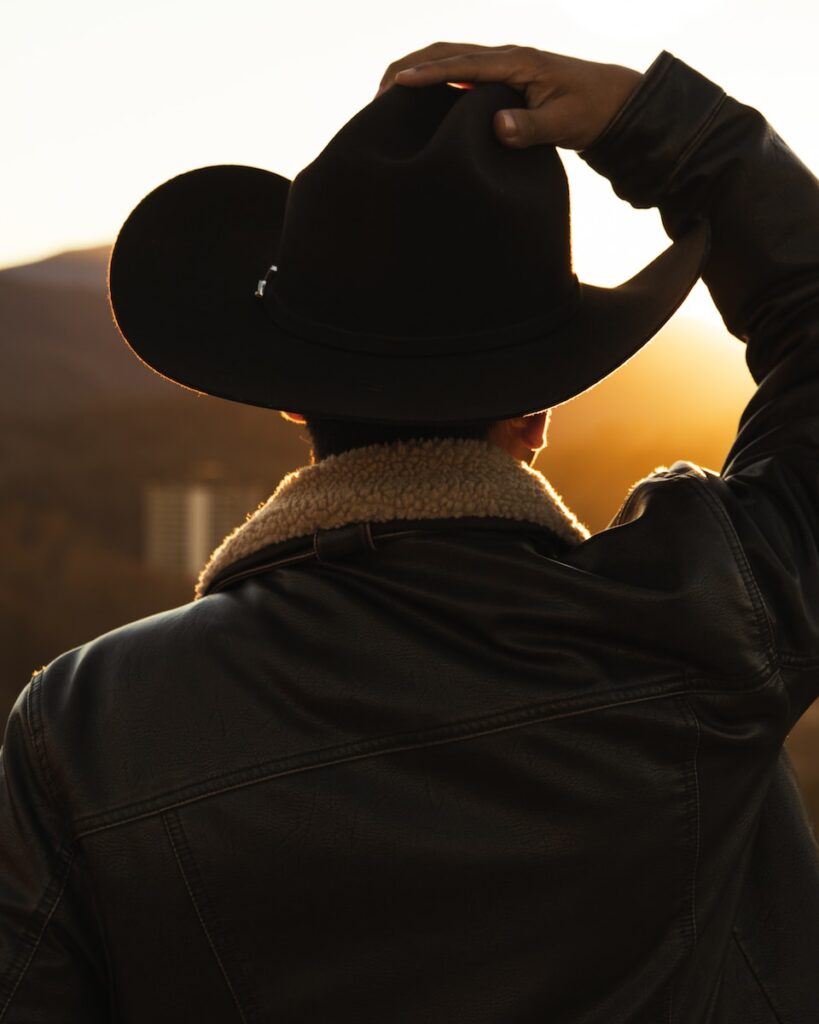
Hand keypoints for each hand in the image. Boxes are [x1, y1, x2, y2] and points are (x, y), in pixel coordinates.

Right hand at [375, 43, 641, 150]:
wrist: (613, 103)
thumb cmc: (591, 112)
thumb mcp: (565, 124)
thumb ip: (531, 127)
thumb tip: (497, 126)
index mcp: (517, 62)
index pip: (462, 63)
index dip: (428, 74)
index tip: (396, 84)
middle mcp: (504, 58)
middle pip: (445, 52)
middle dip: (408, 68)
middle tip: (376, 97)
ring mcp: (500, 67)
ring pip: (447, 60)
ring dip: (416, 74)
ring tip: (385, 101)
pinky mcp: (499, 81)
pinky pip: (457, 76)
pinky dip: (432, 84)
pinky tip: (416, 107)